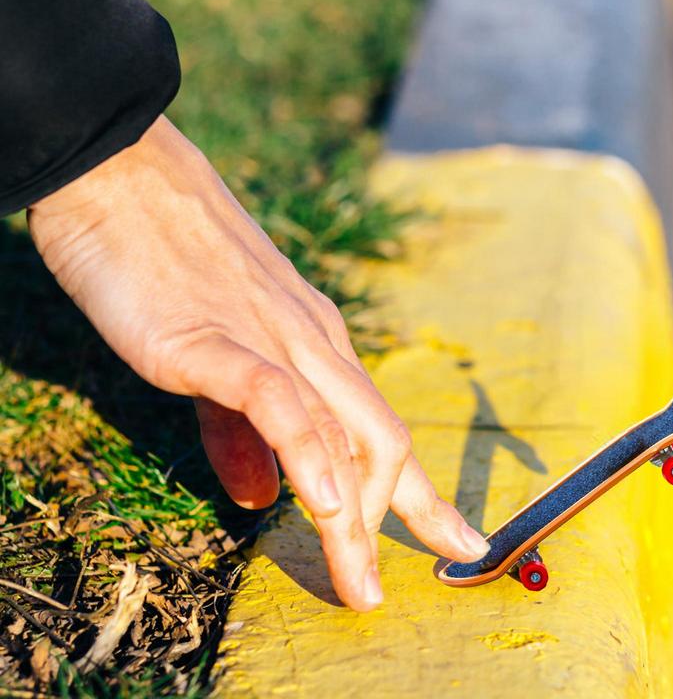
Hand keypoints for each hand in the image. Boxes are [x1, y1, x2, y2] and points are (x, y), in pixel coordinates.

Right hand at [27, 116, 487, 610]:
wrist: (123, 175)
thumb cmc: (168, 260)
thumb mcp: (216, 355)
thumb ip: (238, 428)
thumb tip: (259, 495)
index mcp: (316, 343)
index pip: (382, 430)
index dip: (422, 494)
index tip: (456, 541)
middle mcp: (312, 342)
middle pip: (380, 441)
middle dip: (398, 520)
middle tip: (384, 590)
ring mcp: (269, 335)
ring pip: (338, 432)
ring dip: (352, 518)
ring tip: (359, 584)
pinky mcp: (214, 336)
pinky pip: (274, 397)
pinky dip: (304, 451)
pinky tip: (322, 503)